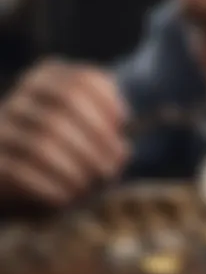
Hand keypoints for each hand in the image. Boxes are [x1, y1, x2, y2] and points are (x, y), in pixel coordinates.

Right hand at [0, 59, 128, 205]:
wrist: (24, 157)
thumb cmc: (71, 136)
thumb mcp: (91, 122)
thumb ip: (109, 127)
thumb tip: (120, 153)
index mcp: (50, 78)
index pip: (82, 80)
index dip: (107, 101)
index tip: (124, 122)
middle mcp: (25, 96)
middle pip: (65, 111)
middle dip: (97, 141)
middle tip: (112, 167)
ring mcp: (4, 124)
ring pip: (42, 144)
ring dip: (75, 168)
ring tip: (92, 182)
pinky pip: (20, 171)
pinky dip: (50, 186)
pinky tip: (67, 196)